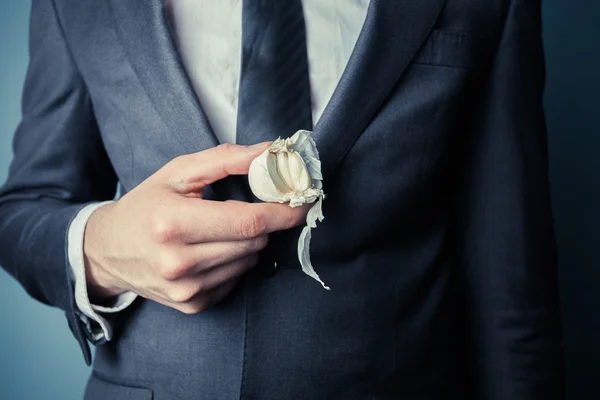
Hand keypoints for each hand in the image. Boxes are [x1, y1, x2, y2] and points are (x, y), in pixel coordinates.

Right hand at [83, 143, 309, 313]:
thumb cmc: (146, 205)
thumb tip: (271, 152)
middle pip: (254, 243)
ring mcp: (186, 289)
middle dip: (264, 223)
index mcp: (173, 224)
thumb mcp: (178, 172)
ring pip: (249, 262)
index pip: (248, 222)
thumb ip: (227, 159)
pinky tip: (212, 250)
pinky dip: (235, 262)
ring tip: (221, 229)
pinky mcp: (192, 305)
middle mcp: (179, 263)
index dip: (283, 212)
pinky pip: (236, 279)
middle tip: (257, 207)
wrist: (108, 250)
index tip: (303, 202)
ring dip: (249, 243)